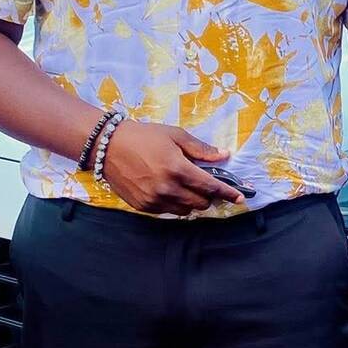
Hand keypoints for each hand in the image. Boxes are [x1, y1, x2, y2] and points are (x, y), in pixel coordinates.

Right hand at [102, 121, 244, 215]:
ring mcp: (154, 200)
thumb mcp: (174, 135)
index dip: (227, 193)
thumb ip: (200, 149)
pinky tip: (171, 191)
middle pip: (201, 203)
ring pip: (186, 211)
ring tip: (187, 188)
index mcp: (178, 169)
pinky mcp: (143, 207)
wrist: (107, 146)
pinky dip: (176, 204)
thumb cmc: (144, 137)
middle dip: (209, 196)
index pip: (210, 187)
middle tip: (206, 185)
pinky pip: (169, 211)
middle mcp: (168, 188)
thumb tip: (224, 155)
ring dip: (193, 202)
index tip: (239, 198)